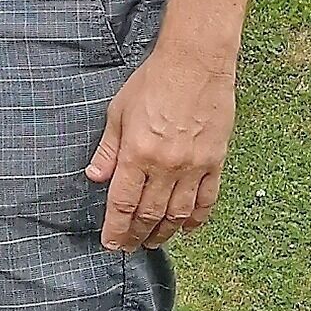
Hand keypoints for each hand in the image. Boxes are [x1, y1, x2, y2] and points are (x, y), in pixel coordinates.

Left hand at [85, 35, 235, 251]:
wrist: (195, 63)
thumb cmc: (154, 81)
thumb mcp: (118, 112)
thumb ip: (108, 150)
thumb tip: (95, 177)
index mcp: (137, 154)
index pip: (123, 204)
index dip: (116, 230)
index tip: (111, 244)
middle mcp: (165, 166)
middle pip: (149, 214)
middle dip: (137, 236)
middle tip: (130, 247)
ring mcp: (193, 166)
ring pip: (178, 214)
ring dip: (165, 233)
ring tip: (154, 242)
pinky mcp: (215, 161)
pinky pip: (207, 200)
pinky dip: (197, 219)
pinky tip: (188, 227)